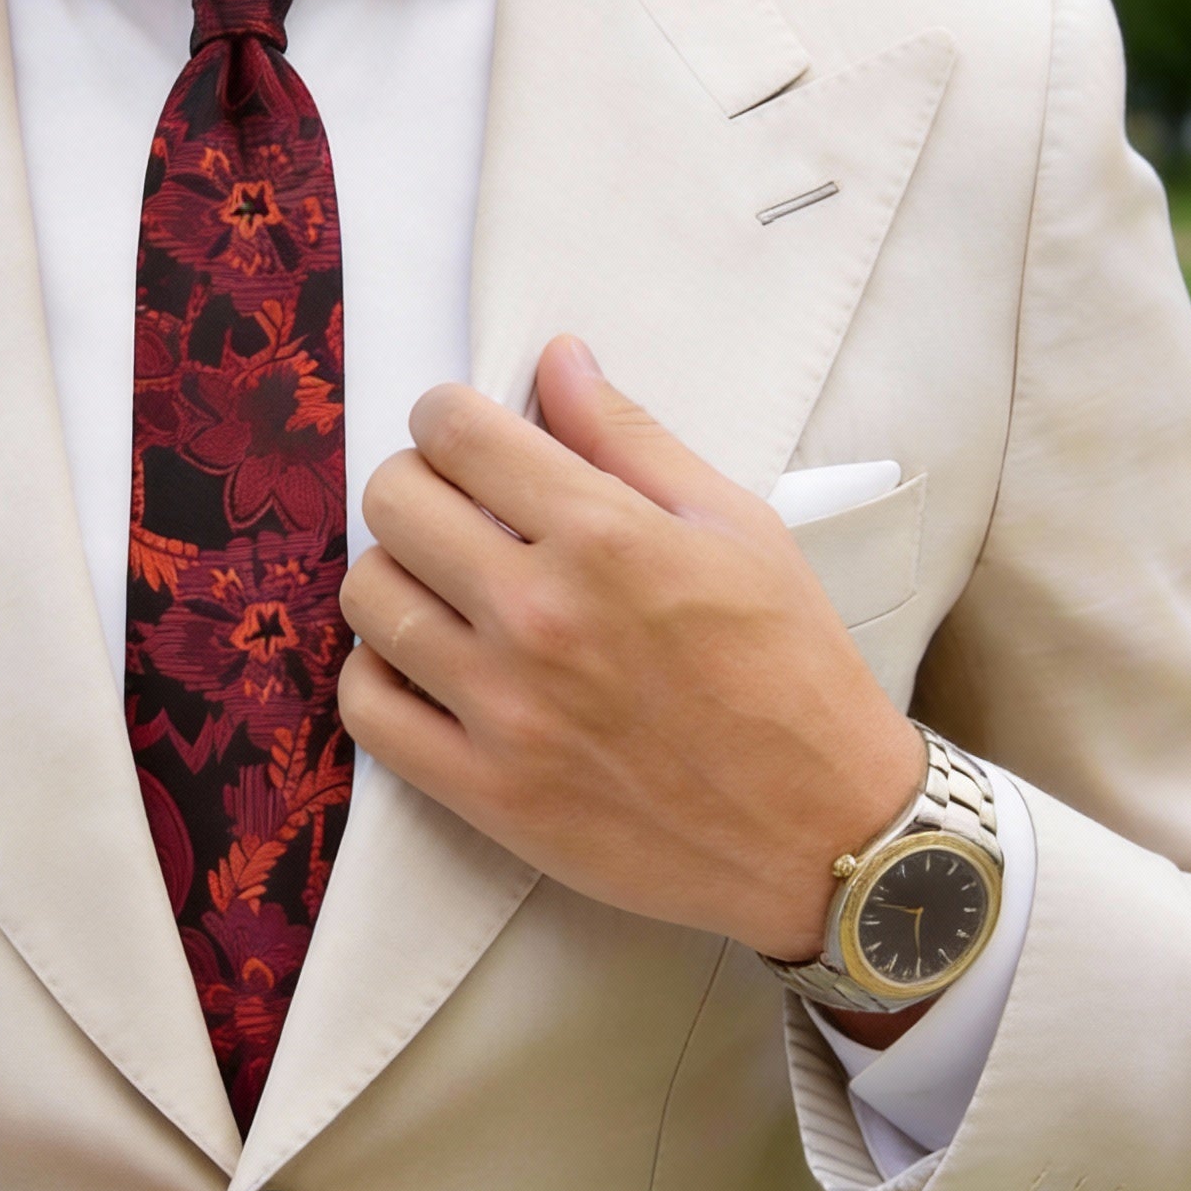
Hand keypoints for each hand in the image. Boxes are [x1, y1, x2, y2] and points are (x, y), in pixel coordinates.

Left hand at [337, 336, 922, 964]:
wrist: (822, 831)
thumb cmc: (792, 671)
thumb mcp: (737, 528)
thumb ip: (632, 438)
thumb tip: (556, 359)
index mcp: (604, 536)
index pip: (456, 432)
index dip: (447, 416)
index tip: (464, 434)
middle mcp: (539, 614)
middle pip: (394, 504)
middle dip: (416, 484)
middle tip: (454, 507)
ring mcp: (503, 708)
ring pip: (369, 598)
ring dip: (394, 574)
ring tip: (441, 587)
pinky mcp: (484, 790)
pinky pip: (367, 708)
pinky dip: (377, 673)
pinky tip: (421, 663)